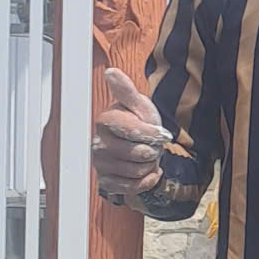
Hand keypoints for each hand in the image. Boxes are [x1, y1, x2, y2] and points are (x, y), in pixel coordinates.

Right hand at [93, 67, 165, 206]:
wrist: (138, 144)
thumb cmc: (138, 122)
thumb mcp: (139, 105)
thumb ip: (126, 91)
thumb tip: (111, 72)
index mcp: (105, 121)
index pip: (134, 132)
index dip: (153, 134)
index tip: (161, 133)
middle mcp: (98, 144)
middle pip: (139, 154)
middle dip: (153, 151)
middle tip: (151, 145)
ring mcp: (100, 164)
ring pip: (138, 171)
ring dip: (150, 165)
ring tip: (146, 156)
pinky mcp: (106, 182)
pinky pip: (134, 187)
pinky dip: (147, 180)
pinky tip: (145, 170)